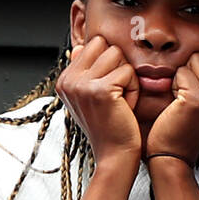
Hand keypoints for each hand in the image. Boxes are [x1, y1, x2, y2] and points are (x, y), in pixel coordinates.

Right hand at [56, 36, 141, 168]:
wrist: (114, 155)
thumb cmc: (108, 127)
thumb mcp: (91, 97)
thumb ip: (85, 71)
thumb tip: (80, 47)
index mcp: (65, 80)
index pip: (93, 44)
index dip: (108, 63)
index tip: (106, 90)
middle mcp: (69, 80)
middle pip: (104, 44)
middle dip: (117, 65)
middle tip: (115, 93)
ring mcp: (82, 85)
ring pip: (117, 54)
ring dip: (126, 77)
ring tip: (120, 100)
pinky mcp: (100, 90)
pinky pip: (128, 71)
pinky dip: (133, 89)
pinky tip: (125, 107)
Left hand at [145, 47, 198, 160]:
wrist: (175, 153)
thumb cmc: (191, 129)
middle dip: (197, 67)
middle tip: (192, 91)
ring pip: (196, 59)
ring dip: (185, 75)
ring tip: (185, 96)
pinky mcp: (198, 98)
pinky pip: (182, 71)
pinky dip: (174, 83)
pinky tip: (177, 101)